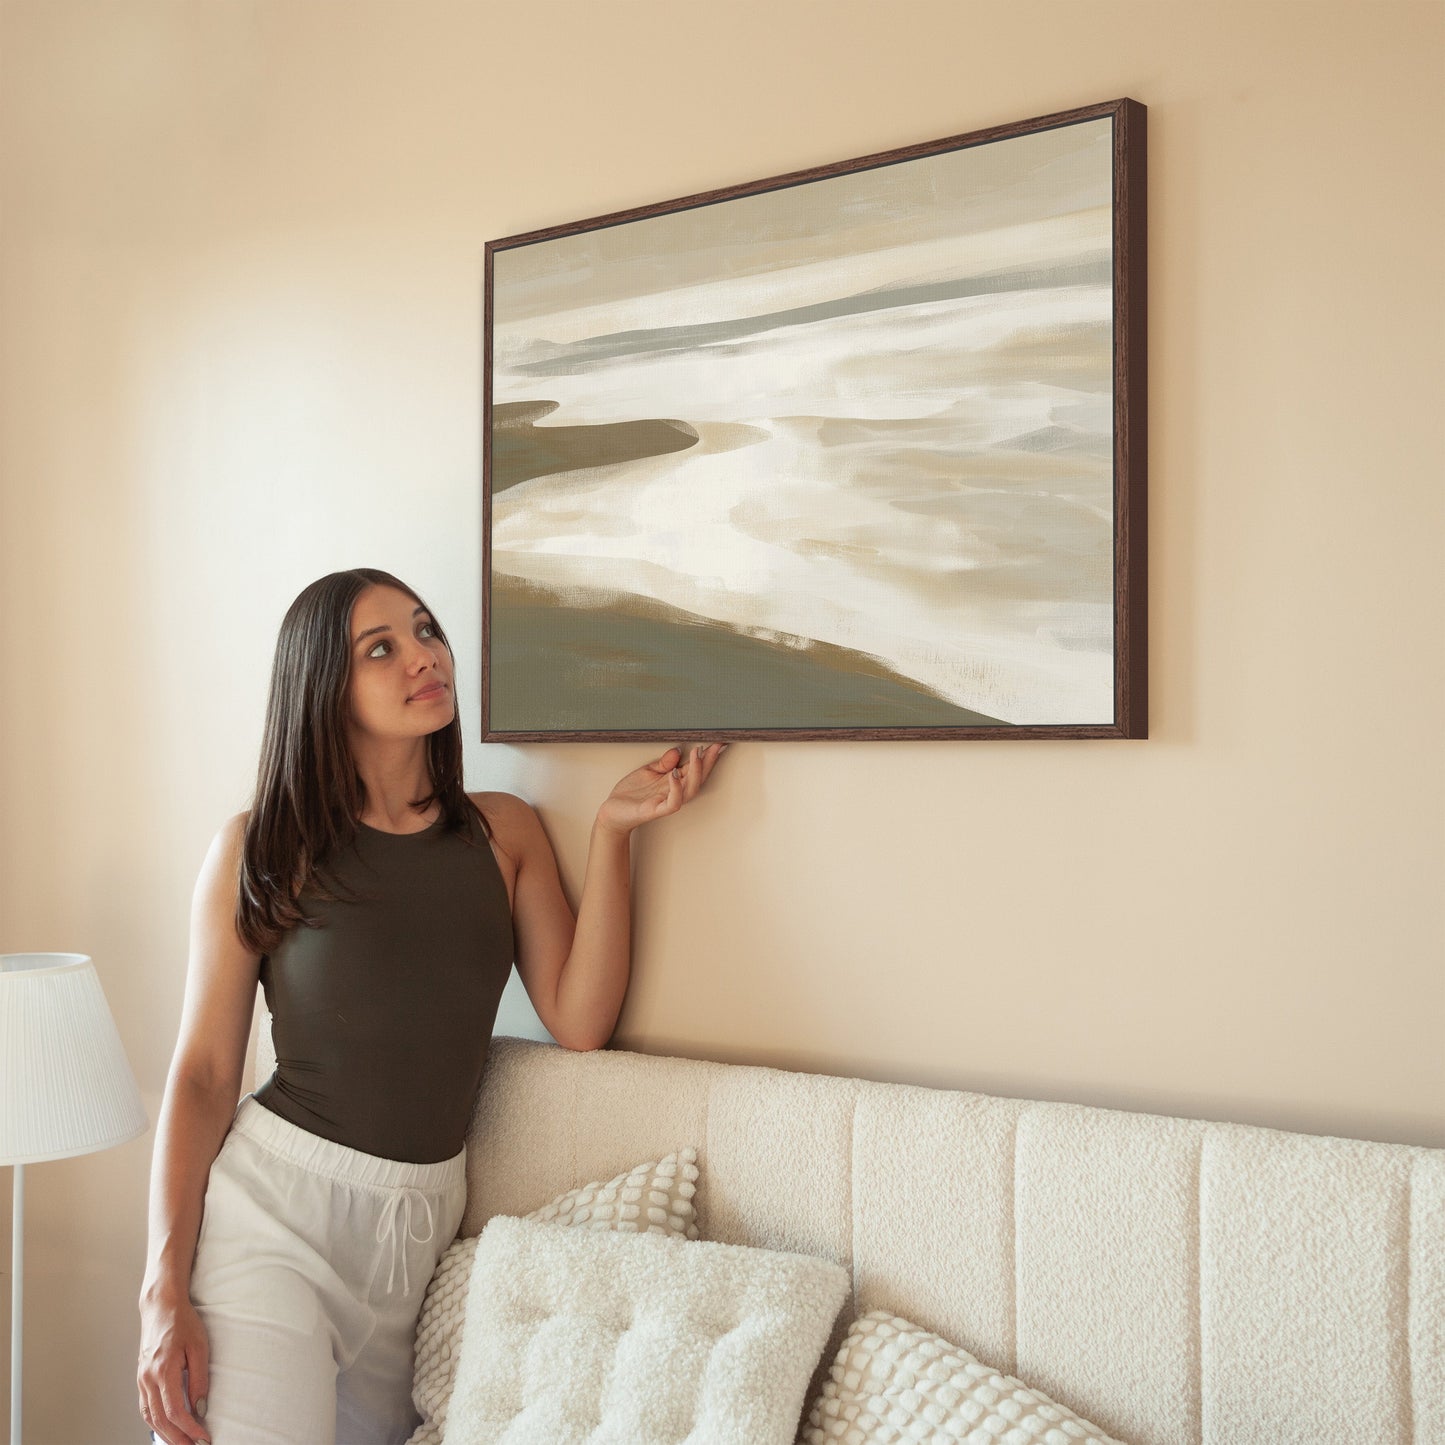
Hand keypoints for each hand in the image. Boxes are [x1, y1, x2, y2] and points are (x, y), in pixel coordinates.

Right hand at [138, 1290, 210, 1444]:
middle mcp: (148, 1378)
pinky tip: (165, 1428)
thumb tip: (201, 1407)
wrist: (161, 1307)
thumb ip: (199, 1378)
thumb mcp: (199, 1346)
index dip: (189, 1428)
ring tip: (181, 1443)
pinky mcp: (141, 1378)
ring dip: (165, 1434)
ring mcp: (141, 1379)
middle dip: (177, 1438)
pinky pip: (145, 1408)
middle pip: (160, 1420)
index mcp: (163, 1370)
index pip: (175, 1411)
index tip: (203, 1437)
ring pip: (149, 1417)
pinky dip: (154, 1423)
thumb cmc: (182, 1322)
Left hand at [596, 743, 728, 836]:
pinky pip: (673, 803)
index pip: (694, 768)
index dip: (706, 757)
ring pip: (690, 790)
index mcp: (673, 782)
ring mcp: (666, 802)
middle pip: (698, 778)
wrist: (612, 811)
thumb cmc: (630, 793)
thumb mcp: (648, 771)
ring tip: (697, 755)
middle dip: (708, 762)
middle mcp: (673, 792)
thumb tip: (677, 750)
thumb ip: (663, 763)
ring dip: (696, 772)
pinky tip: (674, 774)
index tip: (717, 742)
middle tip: (715, 746)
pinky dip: (676, 789)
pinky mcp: (655, 810)